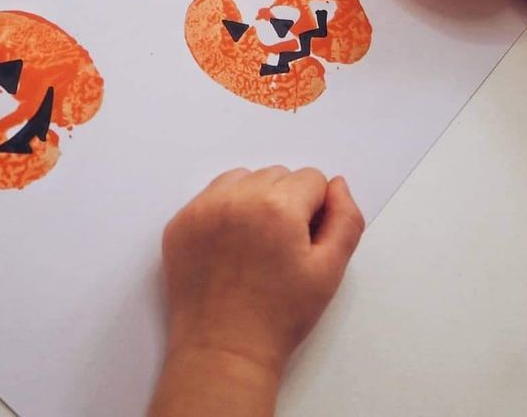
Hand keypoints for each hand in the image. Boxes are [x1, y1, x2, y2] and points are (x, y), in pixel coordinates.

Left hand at [161, 166, 364, 374]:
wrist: (224, 352)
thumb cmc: (278, 317)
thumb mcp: (329, 271)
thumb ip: (345, 219)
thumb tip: (336, 185)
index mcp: (278, 207)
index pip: (312, 179)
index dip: (315, 212)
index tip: (304, 244)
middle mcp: (237, 198)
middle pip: (277, 175)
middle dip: (286, 203)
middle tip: (280, 248)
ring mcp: (204, 208)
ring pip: (243, 179)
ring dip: (255, 200)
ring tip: (255, 244)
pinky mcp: (181, 222)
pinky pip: (211, 195)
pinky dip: (224, 210)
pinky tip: (230, 246)